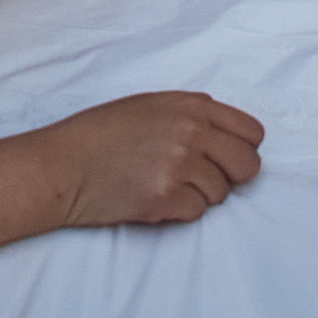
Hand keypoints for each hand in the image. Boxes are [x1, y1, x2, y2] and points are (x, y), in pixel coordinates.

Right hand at [42, 92, 265, 228]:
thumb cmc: (102, 132)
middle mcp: (191, 132)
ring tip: (165, 184)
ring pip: (220, 193)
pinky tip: (154, 198)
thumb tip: (222, 130)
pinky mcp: (165, 199)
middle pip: (248, 166)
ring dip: (199, 195)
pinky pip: (196, 212)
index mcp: (191, 105)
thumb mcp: (151, 105)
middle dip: (232, 177)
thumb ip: (192, 113)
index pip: (252, 132)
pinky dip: (179, 211)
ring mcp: (179, 166)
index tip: (227, 158)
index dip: (242, 149)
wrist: (65, 164)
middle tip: (205, 179)